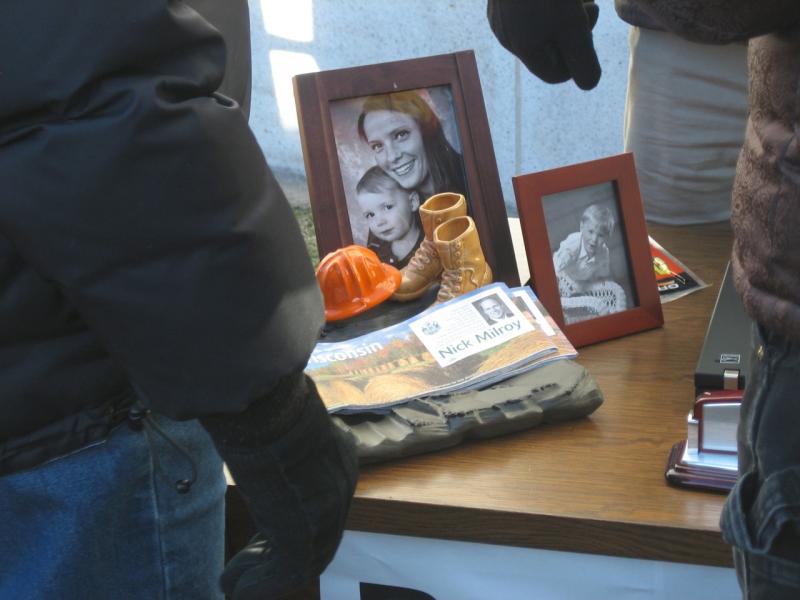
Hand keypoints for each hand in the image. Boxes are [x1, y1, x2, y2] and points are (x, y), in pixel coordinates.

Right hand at [203, 375, 358, 598]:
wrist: (267, 405)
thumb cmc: (263, 403)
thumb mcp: (275, 423)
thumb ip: (273, 437)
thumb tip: (251, 424)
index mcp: (337, 459)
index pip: (319, 504)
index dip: (287, 527)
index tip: (260, 540)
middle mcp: (338, 488)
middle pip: (314, 538)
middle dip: (274, 555)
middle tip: (242, 568)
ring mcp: (325, 512)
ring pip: (300, 560)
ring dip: (261, 574)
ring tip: (232, 584)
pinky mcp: (305, 533)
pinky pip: (285, 572)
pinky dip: (258, 584)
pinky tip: (232, 587)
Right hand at [487, 0, 600, 89]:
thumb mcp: (572, 25)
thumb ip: (583, 59)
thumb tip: (588, 85)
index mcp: (524, 48)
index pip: (557, 74)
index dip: (579, 59)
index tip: (587, 30)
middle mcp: (508, 36)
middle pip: (550, 50)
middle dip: (573, 33)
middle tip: (586, 8)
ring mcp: (501, 14)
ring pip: (541, 28)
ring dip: (565, 15)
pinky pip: (528, 11)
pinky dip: (547, 3)